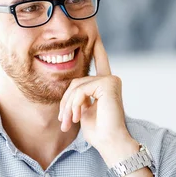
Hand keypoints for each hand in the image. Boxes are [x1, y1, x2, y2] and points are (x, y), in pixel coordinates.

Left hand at [58, 37, 138, 165]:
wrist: (110, 142)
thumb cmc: (99, 132)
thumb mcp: (84, 110)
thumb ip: (79, 97)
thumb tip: (71, 91)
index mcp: (106, 84)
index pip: (100, 62)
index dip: (97, 49)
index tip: (96, 34)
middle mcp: (110, 79)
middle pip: (76, 81)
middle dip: (66, 101)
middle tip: (64, 121)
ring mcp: (110, 80)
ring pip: (76, 86)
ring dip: (68, 106)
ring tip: (69, 122)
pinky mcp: (108, 83)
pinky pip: (81, 90)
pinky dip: (75, 104)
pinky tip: (78, 116)